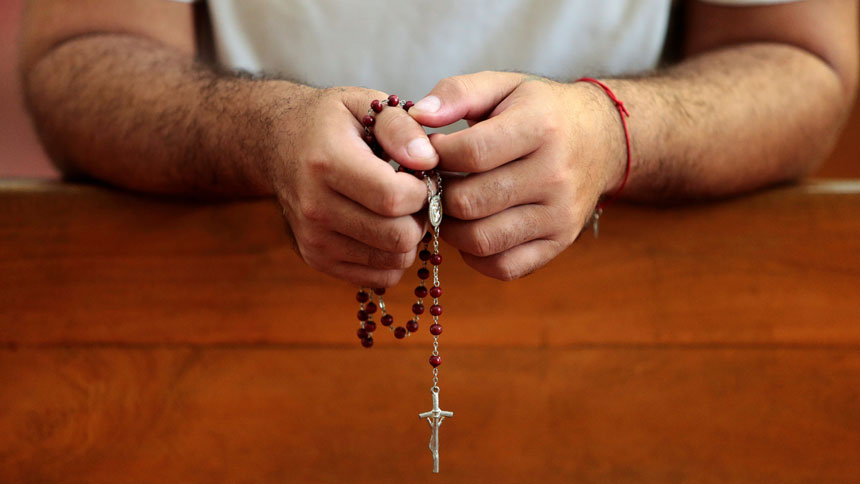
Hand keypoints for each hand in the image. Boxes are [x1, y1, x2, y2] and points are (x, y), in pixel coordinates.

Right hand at [267, 84, 438, 286]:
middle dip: (421, 217)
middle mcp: (315, 208)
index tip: (424, 175)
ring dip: (410, 237)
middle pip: (397, 236)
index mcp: (326, 164)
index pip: (394, 198)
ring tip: (400, 209)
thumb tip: (428, 160)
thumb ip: (400, 127)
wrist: (277, 144)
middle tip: (417, 195)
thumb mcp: (363, 103)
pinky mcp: (318, 260)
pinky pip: (381, 276)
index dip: (424, 190)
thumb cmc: (329, 122)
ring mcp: (314, 240)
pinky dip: (394, 256)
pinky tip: (385, 226)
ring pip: (394, 260)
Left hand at [409, 72, 625, 279]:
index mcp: (540, 126)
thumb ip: (456, 93)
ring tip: (449, 205)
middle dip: (438, 194)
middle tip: (432, 183)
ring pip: (481, 240)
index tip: (428, 152)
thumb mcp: (503, 85)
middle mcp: (555, 174)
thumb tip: (415, 116)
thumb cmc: (539, 110)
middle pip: (470, 202)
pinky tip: (472, 228)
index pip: (470, 153)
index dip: (434, 156)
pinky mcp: (559, 242)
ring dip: (451, 227)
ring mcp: (560, 214)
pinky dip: (476, 255)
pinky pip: (503, 267)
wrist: (602, 138)